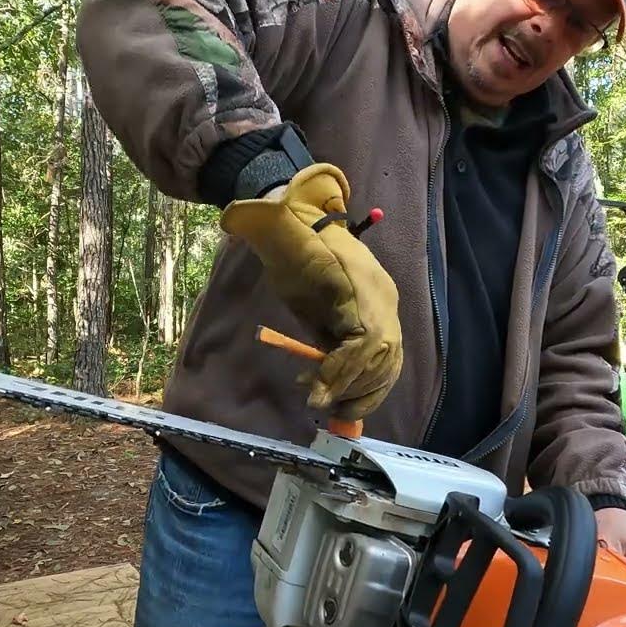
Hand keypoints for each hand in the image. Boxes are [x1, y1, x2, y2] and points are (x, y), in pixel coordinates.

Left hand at [220, 164, 402, 420]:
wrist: (306, 222)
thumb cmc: (291, 234)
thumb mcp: (280, 242)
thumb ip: (267, 242)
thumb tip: (237, 228)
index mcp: (362, 278)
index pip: (368, 336)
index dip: (344, 368)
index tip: (314, 390)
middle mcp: (382, 297)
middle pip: (383, 356)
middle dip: (350, 384)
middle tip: (316, 401)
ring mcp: (386, 310)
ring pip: (388, 365)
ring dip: (360, 392)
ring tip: (326, 403)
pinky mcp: (380, 323)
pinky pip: (385, 365)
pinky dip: (367, 388)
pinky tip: (339, 398)